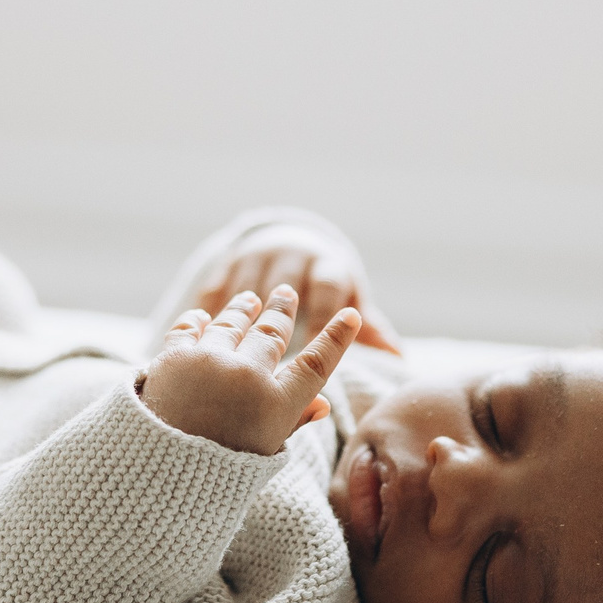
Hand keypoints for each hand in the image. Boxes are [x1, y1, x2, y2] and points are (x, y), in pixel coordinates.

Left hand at [140, 286, 362, 455]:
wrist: (157, 478)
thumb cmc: (216, 473)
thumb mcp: (264, 453)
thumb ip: (293, 423)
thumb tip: (323, 405)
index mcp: (275, 406)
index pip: (315, 364)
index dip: (336, 338)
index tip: (349, 316)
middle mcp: (246, 377)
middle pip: (272, 333)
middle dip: (281, 310)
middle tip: (285, 293)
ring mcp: (209, 363)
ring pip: (232, 323)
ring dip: (242, 309)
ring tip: (249, 300)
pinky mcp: (174, 357)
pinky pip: (190, 328)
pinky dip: (199, 320)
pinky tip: (204, 316)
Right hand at [188, 219, 401, 355]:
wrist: (291, 242)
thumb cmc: (327, 284)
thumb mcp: (349, 298)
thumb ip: (371, 328)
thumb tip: (402, 357)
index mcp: (328, 266)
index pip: (329, 288)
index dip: (324, 319)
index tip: (318, 353)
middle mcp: (294, 254)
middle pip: (286, 284)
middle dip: (280, 319)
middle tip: (273, 360)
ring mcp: (259, 255)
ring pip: (248, 284)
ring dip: (241, 316)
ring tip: (234, 353)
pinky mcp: (230, 260)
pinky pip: (218, 284)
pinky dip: (211, 308)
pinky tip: (200, 336)